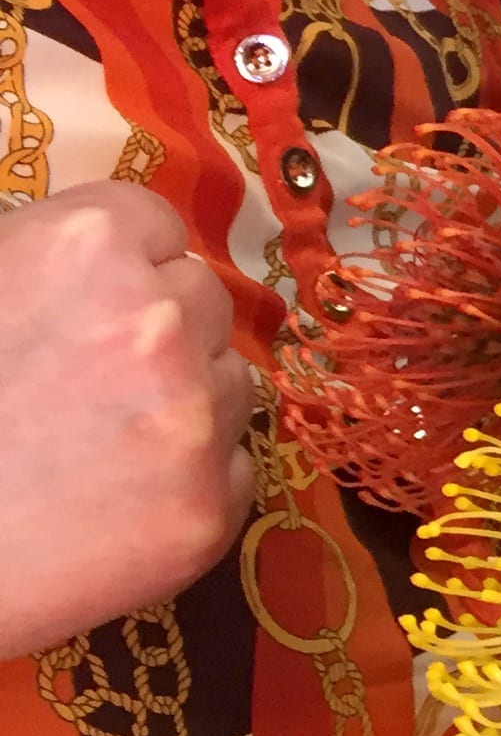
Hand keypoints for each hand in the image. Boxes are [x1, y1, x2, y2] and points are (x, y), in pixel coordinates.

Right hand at [0, 186, 253, 657]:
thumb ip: (33, 260)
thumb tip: (89, 255)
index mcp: (86, 245)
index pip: (154, 226)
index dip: (123, 266)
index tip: (92, 304)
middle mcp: (157, 320)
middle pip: (201, 299)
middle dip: (157, 333)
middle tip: (87, 383)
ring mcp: (191, 416)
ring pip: (226, 381)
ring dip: (180, 404)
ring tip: (91, 445)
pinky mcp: (206, 508)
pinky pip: (232, 468)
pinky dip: (186, 482)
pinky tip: (109, 501)